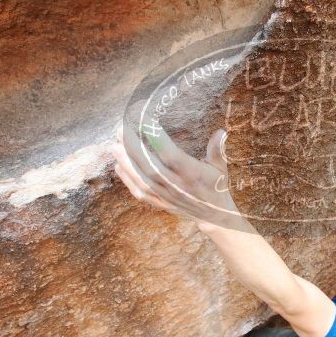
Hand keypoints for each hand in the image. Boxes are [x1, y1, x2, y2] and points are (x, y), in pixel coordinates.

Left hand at [111, 123, 249, 231]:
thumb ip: (218, 150)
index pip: (171, 154)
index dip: (156, 138)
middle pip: (150, 166)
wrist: (214, 216)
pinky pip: (140, 192)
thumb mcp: (221, 168)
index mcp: (192, 174)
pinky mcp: (160, 203)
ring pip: (141, 179)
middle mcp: (176, 186)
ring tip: (114, 145)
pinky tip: (118, 166)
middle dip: (133, 147)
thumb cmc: (216, 187)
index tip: (144, 120)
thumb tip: (221, 132)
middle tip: (120, 129)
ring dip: (126, 163)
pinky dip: (127, 180)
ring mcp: (166, 196)